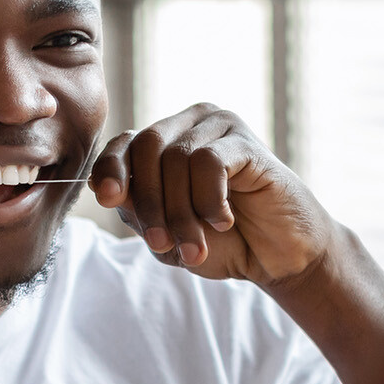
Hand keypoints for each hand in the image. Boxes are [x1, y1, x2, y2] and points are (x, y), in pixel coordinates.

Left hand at [90, 104, 332, 286]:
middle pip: (147, 149)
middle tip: (161, 244)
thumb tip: (108, 190)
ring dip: (181, 213)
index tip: (107, 200)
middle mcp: (190, 125)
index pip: (124, 143)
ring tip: (195, 246)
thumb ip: (137, 209)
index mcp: (165, 143)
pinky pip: (209, 163)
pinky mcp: (246, 141)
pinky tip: (223, 222)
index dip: (110, 169)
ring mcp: (220, 127)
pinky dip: (209, 201)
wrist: (276, 258)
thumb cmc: (223, 243)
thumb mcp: (167, 233)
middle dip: (150, 203)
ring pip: (177, 159)